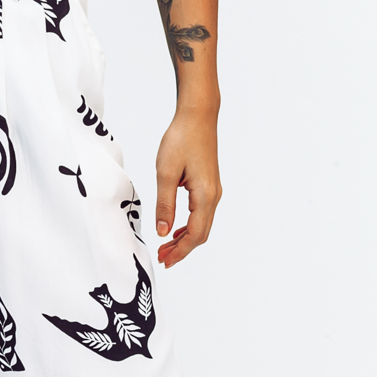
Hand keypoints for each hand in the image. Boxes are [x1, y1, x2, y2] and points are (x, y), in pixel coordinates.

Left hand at [154, 106, 221, 267]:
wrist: (198, 116)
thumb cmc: (181, 139)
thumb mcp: (166, 172)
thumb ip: (165, 204)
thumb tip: (163, 232)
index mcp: (205, 196)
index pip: (195, 235)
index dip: (180, 251)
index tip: (164, 260)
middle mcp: (214, 196)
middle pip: (201, 234)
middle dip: (182, 249)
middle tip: (162, 257)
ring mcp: (214, 191)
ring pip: (202, 225)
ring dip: (185, 239)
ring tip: (166, 246)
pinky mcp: (209, 185)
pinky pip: (202, 214)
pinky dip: (189, 226)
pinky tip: (175, 228)